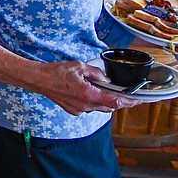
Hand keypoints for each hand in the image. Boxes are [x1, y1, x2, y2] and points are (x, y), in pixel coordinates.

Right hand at [0, 43, 145, 115]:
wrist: (39, 80)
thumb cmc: (56, 72)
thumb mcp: (79, 66)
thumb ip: (95, 73)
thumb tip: (106, 78)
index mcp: (88, 94)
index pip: (114, 101)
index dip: (129, 102)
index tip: (138, 101)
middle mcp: (85, 105)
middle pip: (109, 107)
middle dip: (120, 102)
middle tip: (130, 96)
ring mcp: (79, 109)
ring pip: (100, 108)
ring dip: (107, 101)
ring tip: (112, 93)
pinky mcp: (74, 110)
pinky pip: (90, 107)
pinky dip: (95, 101)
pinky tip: (94, 93)